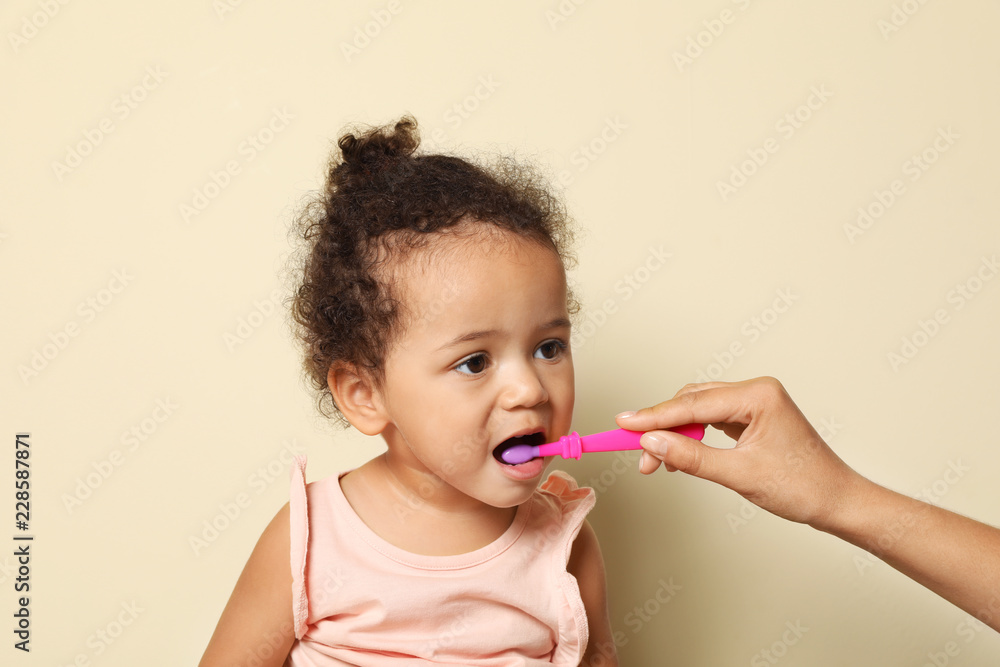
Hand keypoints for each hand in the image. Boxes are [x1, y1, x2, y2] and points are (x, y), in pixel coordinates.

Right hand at [616, 377, 866, 529]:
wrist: (837, 501)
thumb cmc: (802, 487)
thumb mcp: (739, 475)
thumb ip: (691, 457)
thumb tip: (651, 445)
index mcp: (758, 395)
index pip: (693, 404)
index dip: (654, 416)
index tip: (623, 424)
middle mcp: (756, 391)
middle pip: (692, 402)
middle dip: (662, 427)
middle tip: (635, 451)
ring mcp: (755, 403)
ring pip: (699, 410)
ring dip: (675, 433)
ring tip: (655, 461)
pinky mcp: (752, 417)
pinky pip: (711, 420)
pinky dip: (692, 436)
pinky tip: (679, 455)